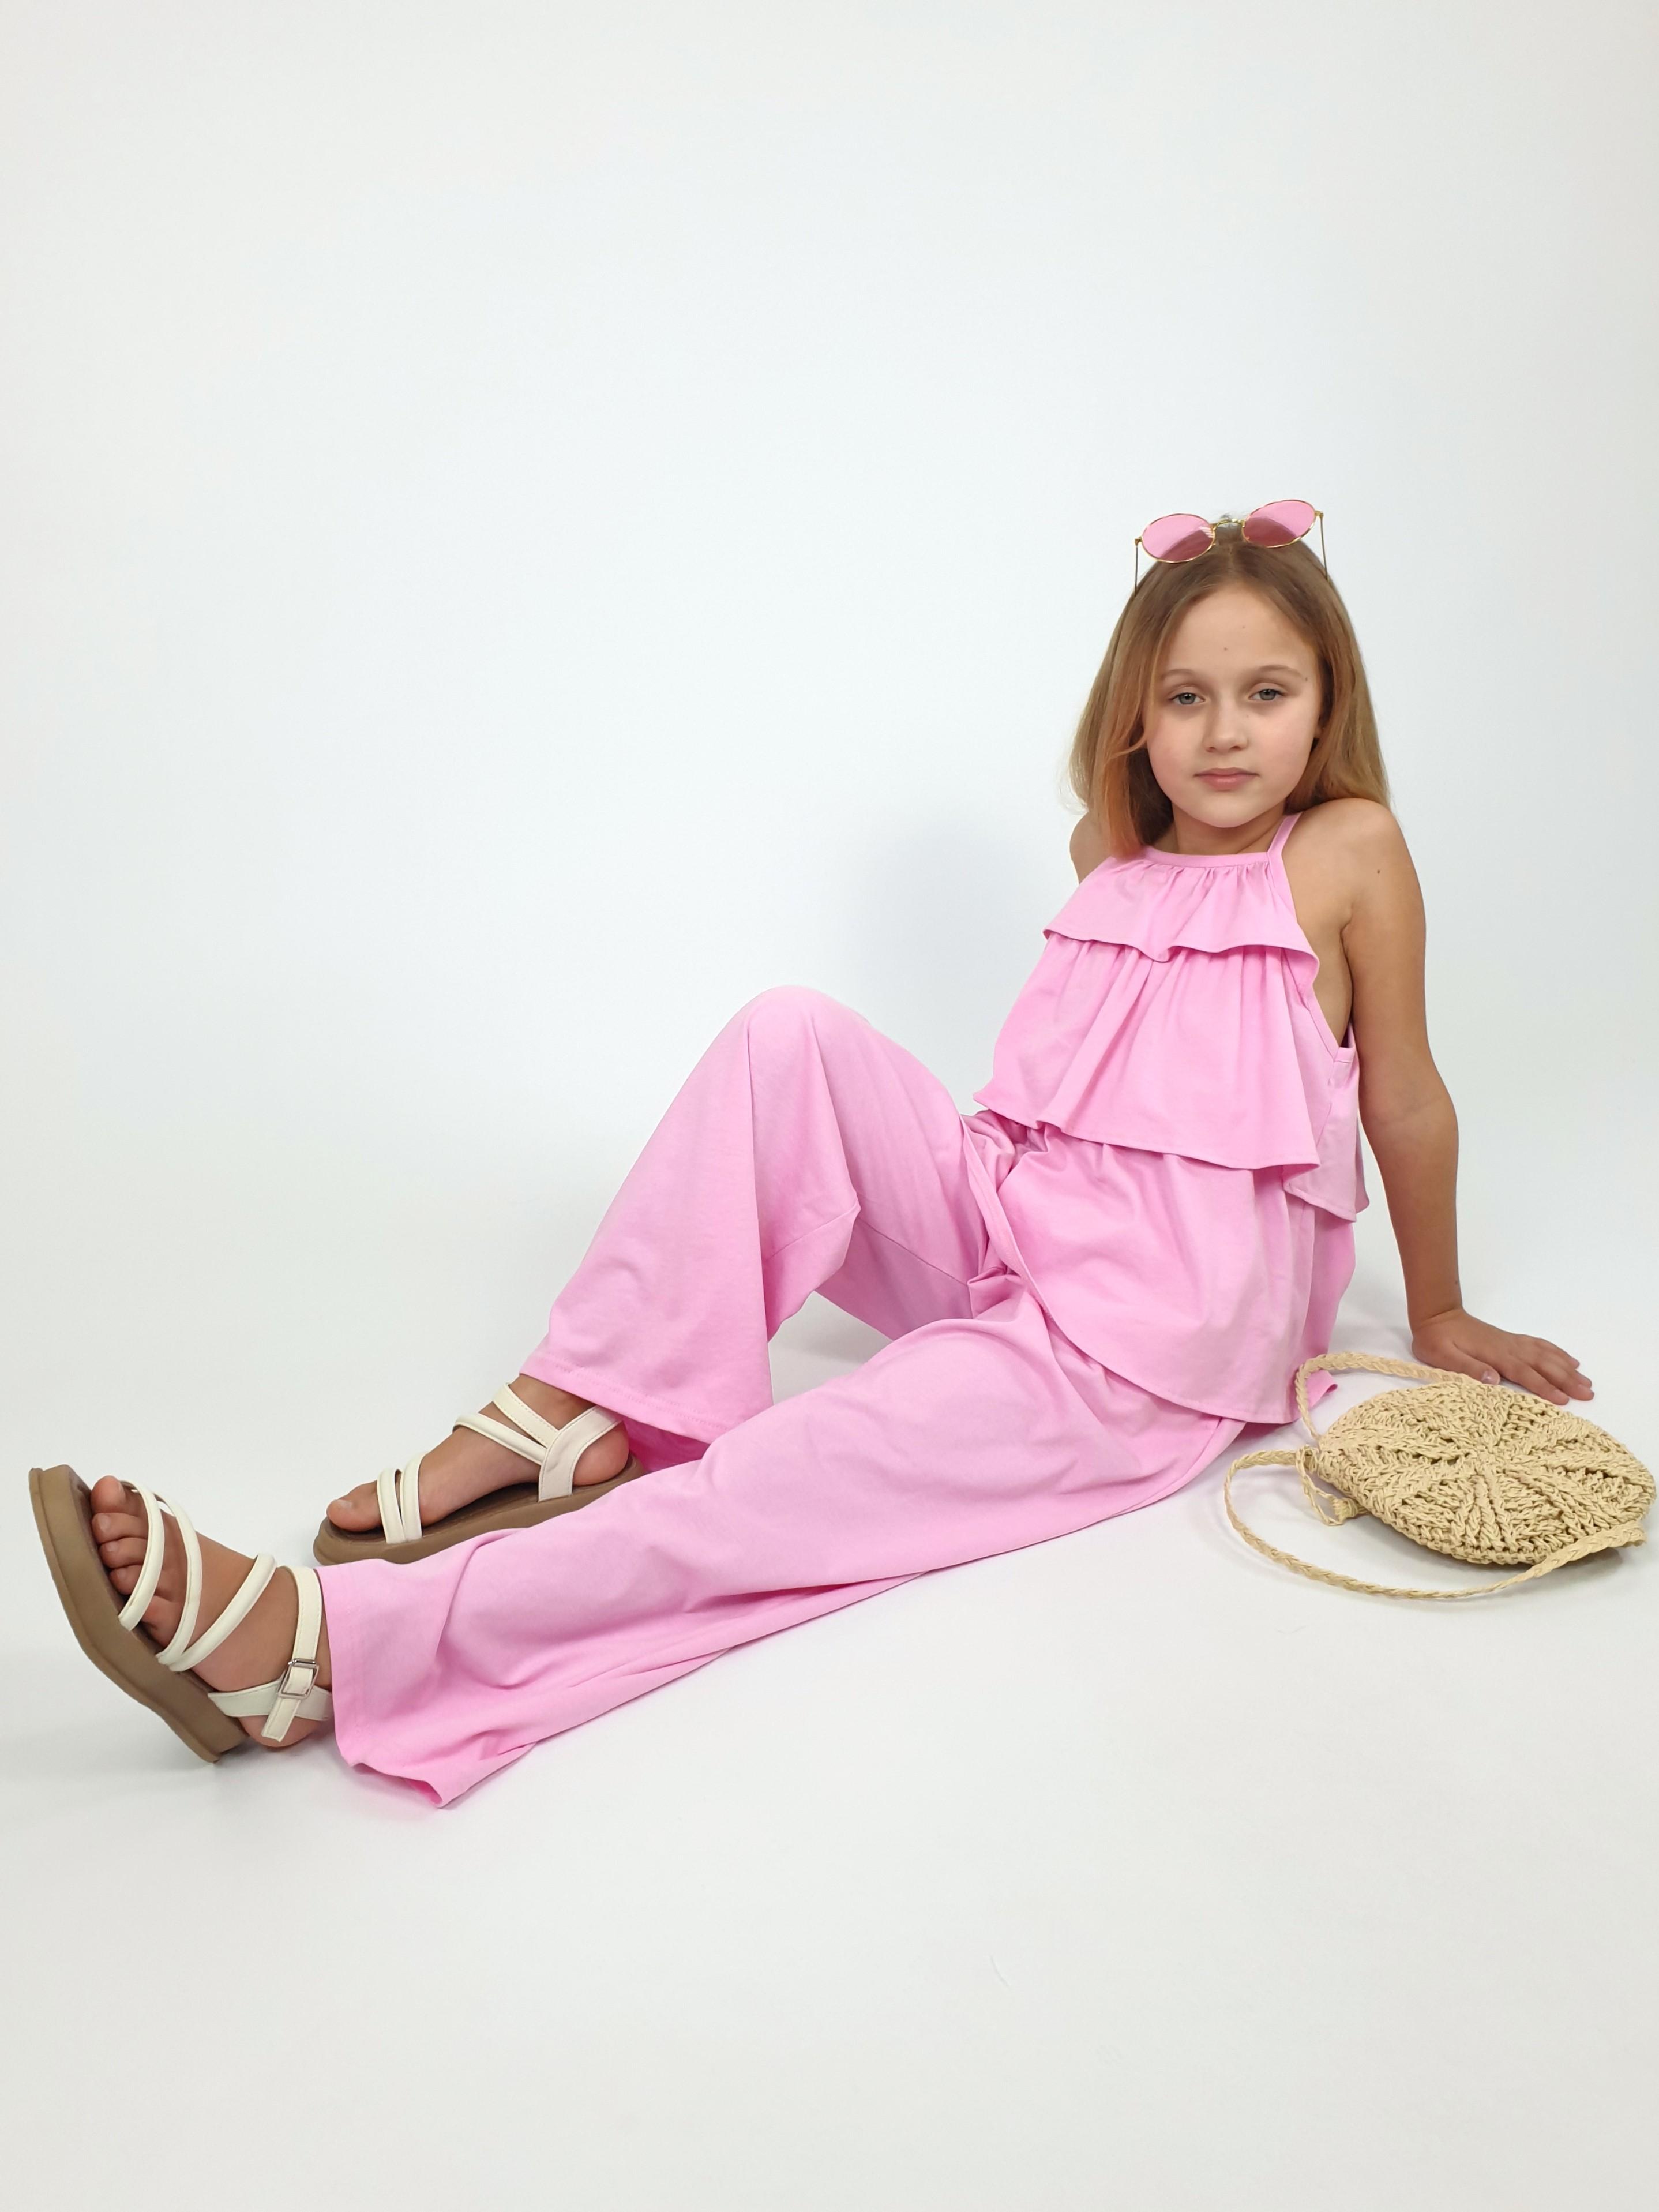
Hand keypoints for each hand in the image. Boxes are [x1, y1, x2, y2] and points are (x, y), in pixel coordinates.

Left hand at [1410, 1306, 1592, 1405]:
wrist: (1436, 1314)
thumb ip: (1468, 1368)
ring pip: (1545, 1355)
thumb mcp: (1443, 1357)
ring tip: (1586, 1381)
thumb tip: (1494, 1379)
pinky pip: (1539, 1345)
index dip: (1545, 1388)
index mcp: (1494, 1356)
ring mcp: (1511, 1342)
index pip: (1525, 1374)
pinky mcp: (1510, 1340)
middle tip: (1589, 1393)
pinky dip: (1556, 1352)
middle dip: (1567, 1380)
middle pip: (1543, 1365)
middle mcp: (1508, 1348)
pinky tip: (1568, 1359)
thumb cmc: (1436, 1340)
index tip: (1564, 1400)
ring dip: (1566, 1368)